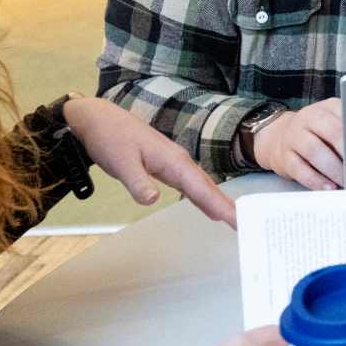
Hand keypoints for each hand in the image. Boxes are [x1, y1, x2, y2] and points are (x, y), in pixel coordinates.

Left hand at [61, 96, 236, 226]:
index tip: (238, 220)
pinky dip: (203, 197)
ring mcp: (174, 163)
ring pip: (202, 186)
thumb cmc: (110, 137)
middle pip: (209, 188)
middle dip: (228, 207)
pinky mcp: (167, 166)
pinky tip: (208, 208)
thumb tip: (154, 200)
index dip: (220, 205)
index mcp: (173, 161)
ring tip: (235, 220)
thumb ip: (138, 182)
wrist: (98, 119)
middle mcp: (179, 161)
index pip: (202, 188)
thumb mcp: (121, 163)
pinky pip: (191, 185)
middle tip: (247, 226)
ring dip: (218, 203)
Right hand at [252, 98, 344, 190]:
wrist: (278, 137)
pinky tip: (329, 188)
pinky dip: (316, 180)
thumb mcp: (334, 124)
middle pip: (332, 132)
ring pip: (314, 151)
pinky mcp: (284, 157)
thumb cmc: (317, 134)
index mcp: (328, 107)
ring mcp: (294, 136)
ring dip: (333, 169)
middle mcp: (309, 117)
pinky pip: (299, 169)